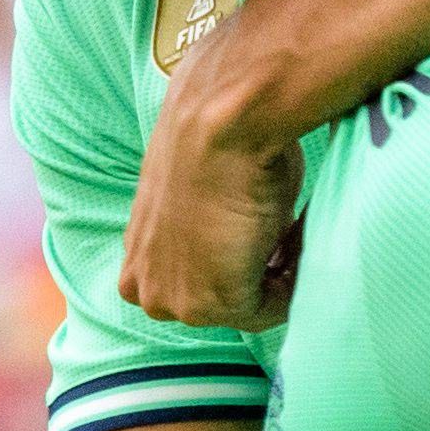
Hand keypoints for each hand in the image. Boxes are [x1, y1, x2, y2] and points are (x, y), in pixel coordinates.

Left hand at [121, 41, 304, 326]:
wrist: (221, 123)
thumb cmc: (217, 142)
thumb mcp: (199, 199)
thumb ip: (207, 234)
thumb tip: (244, 238)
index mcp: (137, 259)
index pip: (199, 284)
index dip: (241, 261)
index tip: (266, 232)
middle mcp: (146, 289)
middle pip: (221, 301)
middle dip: (254, 275)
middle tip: (278, 227)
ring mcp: (177, 304)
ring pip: (246, 307)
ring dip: (274, 275)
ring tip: (283, 223)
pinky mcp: (214, 305)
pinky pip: (272, 308)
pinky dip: (292, 276)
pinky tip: (289, 230)